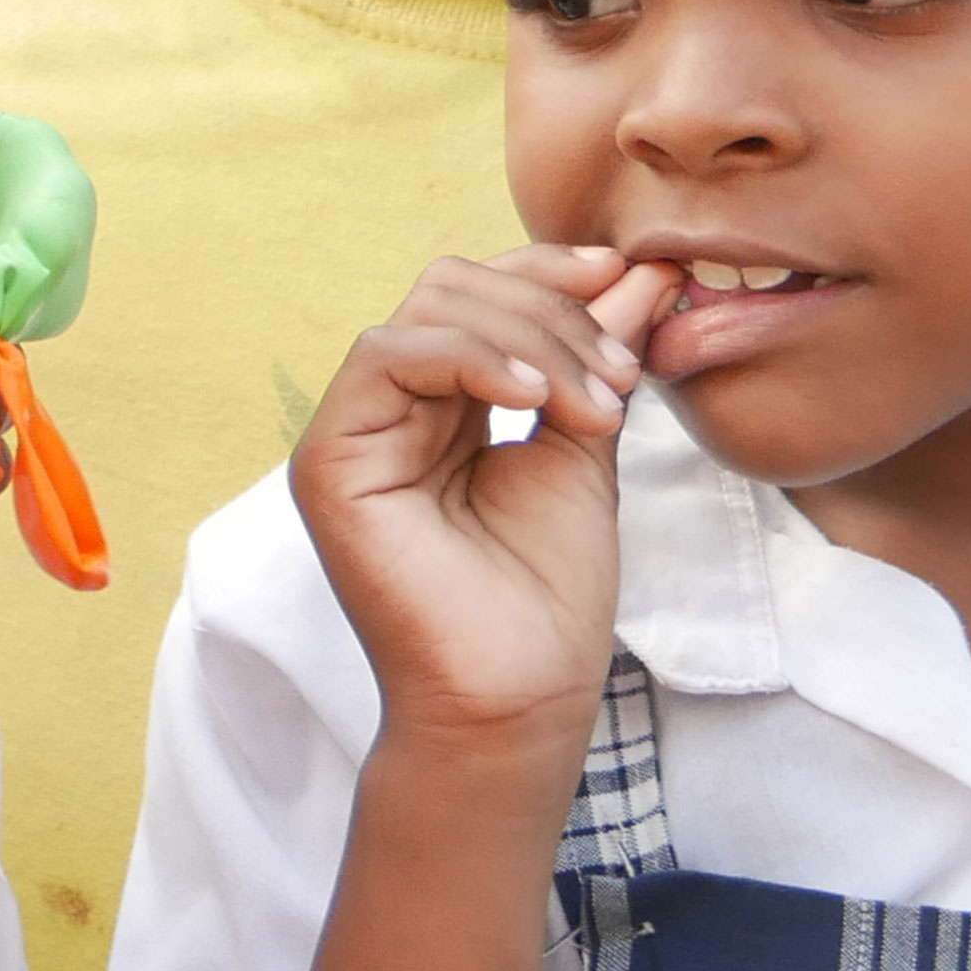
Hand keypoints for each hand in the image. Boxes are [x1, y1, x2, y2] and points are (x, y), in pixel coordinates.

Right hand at [293, 251, 660, 756]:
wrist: (518, 700)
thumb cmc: (546, 599)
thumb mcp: (584, 452)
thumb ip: (594, 363)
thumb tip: (642, 272)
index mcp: (439, 408)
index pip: (476, 296)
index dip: (546, 271)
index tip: (626, 276)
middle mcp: (388, 411)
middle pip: (452, 288)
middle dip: (551, 311)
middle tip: (621, 378)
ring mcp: (352, 432)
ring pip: (427, 311)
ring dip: (530, 339)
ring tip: (595, 409)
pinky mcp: (329, 460)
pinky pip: (389, 357)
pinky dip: (471, 360)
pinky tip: (534, 399)